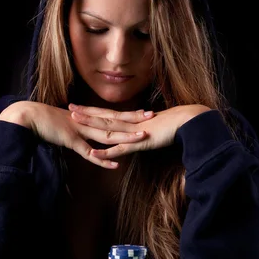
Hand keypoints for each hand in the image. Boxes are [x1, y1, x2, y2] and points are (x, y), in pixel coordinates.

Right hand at [0, 101, 152, 168]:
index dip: (129, 113)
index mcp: (87, 116)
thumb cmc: (44, 120)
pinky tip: (115, 165)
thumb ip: (78, 128)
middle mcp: (86, 121)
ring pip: (106, 134)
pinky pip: (89, 152)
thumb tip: (86, 131)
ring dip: (124, 137)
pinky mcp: (71, 141)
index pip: (112, 114)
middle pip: (114, 120)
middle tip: (153, 116)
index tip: (145, 111)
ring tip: (141, 138)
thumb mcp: (66, 123)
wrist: (27, 116)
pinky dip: (102, 159)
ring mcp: (80, 130)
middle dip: (134, 119)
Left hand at [69, 103, 211, 160]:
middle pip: (104, 117)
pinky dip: (106, 152)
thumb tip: (139, 131)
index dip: (94, 110)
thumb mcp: (155, 126)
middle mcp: (130, 123)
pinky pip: (120, 149)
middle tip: (70, 107)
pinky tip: (93, 153)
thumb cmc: (175, 124)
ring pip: (108, 128)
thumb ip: (144, 128)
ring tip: (75, 121)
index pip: (110, 113)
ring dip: (91, 125)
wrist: (188, 122)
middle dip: (86, 113)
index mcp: (133, 119)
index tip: (81, 106)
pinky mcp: (139, 143)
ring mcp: (133, 132)